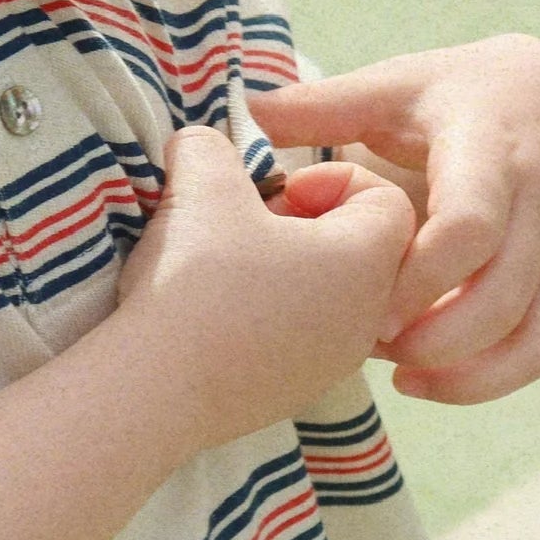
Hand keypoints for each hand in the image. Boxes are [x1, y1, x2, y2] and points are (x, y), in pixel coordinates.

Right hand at [117, 126, 414, 449]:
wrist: (152, 391)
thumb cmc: (195, 281)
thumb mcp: (201, 183)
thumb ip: (211, 146)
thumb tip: (204, 146)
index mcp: (368, 261)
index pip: (386, 200)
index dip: (331, 180)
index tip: (275, 194)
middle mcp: (370, 318)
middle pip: (363, 249)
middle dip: (310, 225)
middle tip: (251, 225)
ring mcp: (335, 365)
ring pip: (332, 296)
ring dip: (288, 271)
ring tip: (229, 268)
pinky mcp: (297, 393)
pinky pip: (303, 338)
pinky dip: (272, 316)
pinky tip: (217, 315)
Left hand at [256, 35, 539, 402]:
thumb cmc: (450, 94)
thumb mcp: (393, 87)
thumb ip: (323, 106)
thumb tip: (246, 111)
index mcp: (493, 147)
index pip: (470, 225)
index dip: (418, 277)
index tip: (367, 309)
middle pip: (499, 297)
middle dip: (430, 338)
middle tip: (366, 343)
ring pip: (530, 339)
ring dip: (460, 372)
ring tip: (396, 371)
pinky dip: (485, 381)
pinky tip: (425, 378)